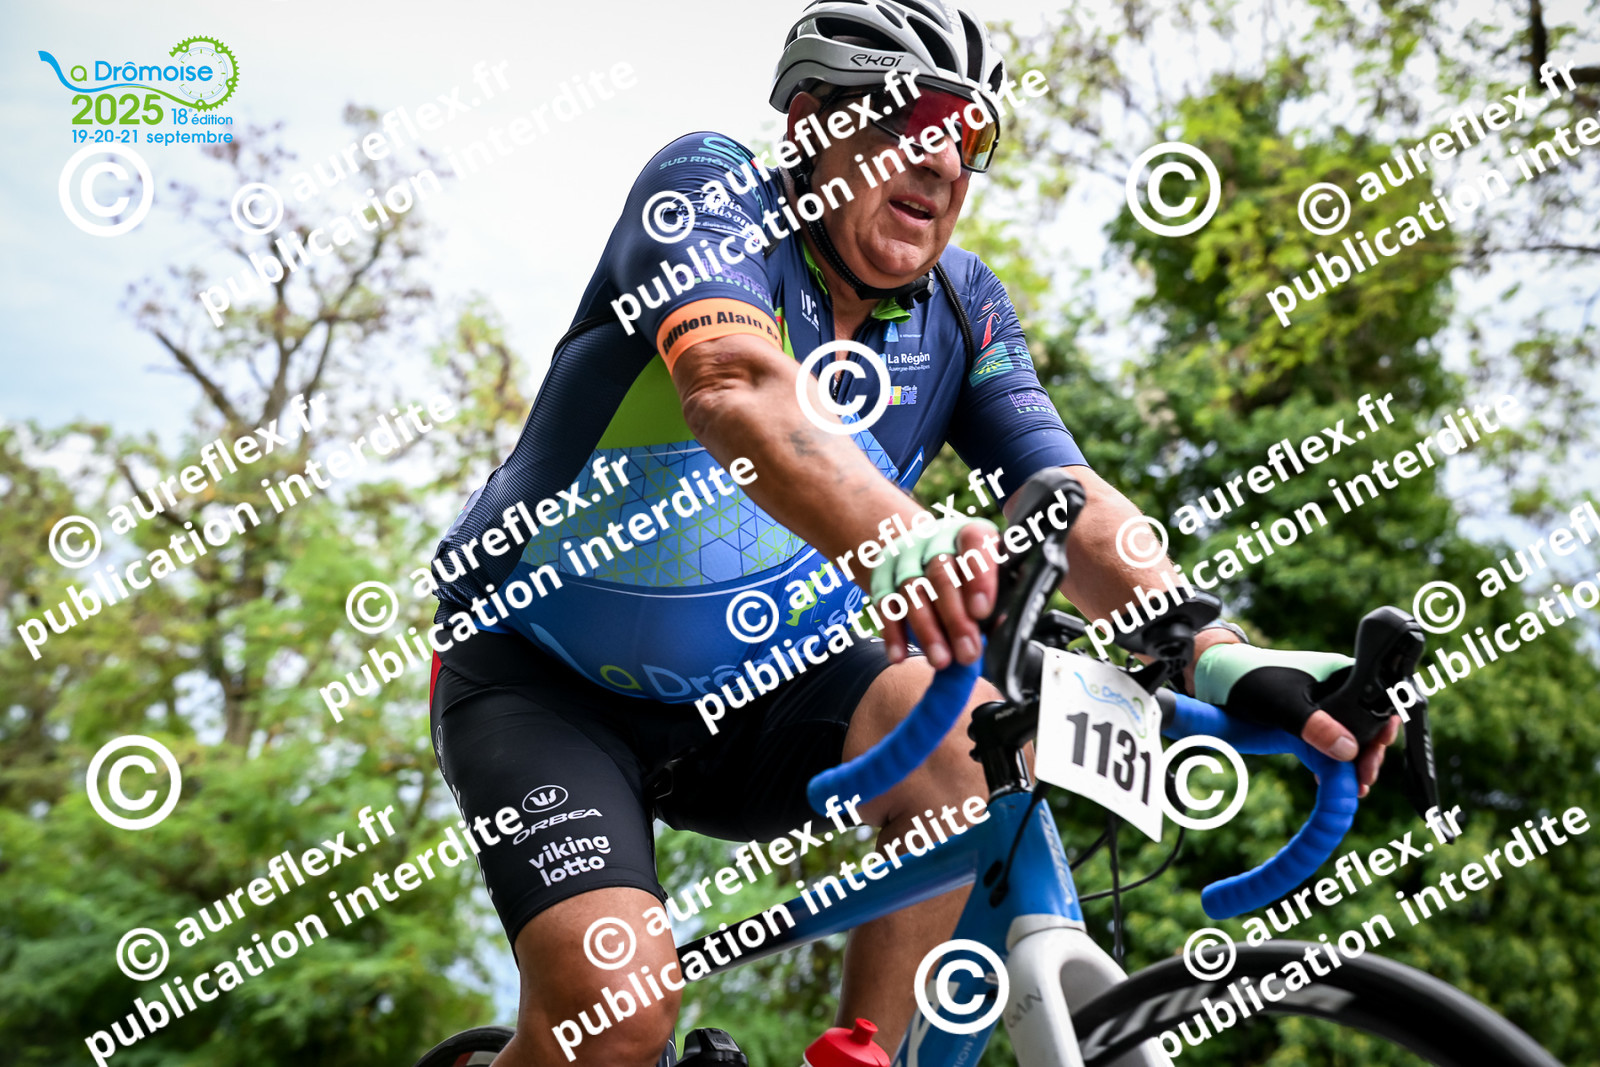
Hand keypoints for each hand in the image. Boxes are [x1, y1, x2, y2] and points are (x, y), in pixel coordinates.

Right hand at [873, 517, 998, 668]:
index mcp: (968, 533)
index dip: (979, 576)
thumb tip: (999, 629)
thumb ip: (996, 599)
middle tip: (967, 652)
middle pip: (941, 573)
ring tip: (941, 660)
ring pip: (912, 591)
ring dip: (927, 631)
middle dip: (955, 617)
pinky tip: (900, 656)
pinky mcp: (882, 577)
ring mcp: (904, 558)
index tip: (982, 611)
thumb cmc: (963, 569)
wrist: (913, 546)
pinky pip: (885, 606)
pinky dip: (893, 634)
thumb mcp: (986, 574)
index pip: (973, 541)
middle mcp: (934, 540)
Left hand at [1193, 642, 1398, 797]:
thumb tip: (1348, 750)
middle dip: (1370, 752)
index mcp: (1340, 673)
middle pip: (1368, 724)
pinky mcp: (1309, 724)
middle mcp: (1338, 690)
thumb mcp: (1283, 704)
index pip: (1379, 699)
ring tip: (1356, 787)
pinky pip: (1331, 745)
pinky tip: (1335, 782)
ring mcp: (1324, 709)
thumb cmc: (1249, 680)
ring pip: (1351, 738)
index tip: (1382, 748)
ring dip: (1355, 763)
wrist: (1216, 681)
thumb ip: (1314, 725)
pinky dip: (1336, 764)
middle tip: (1365, 779)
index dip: (1385, 725)